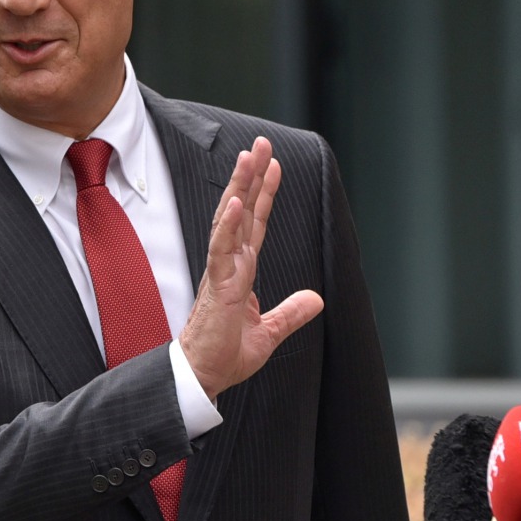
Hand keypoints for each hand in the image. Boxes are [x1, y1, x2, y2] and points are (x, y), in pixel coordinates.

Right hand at [179, 136, 323, 401]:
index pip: (255, 223)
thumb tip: (317, 298)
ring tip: (249, 157)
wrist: (203, 377)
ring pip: (231, 219)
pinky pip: (221, 248)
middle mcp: (230, 263)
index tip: (273, 164)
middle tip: (260, 142)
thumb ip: (290, 313)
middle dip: (252, 175)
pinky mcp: (216, 285)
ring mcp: (221, 271)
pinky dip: (229, 224)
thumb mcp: (268, 333)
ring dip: (240, 187)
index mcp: (241, 271)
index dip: (264, 193)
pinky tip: (237, 200)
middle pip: (242, 210)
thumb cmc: (225, 355)